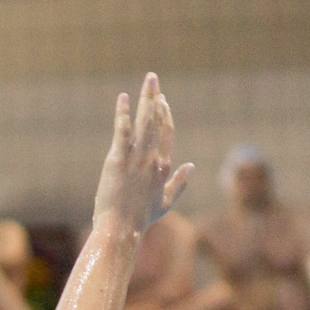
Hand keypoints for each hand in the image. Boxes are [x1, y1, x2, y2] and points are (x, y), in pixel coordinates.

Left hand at [92, 73, 193, 236]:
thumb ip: (179, 183)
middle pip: (156, 122)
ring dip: (146, 99)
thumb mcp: (165, 203)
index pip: (167, 134)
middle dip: (155, 98)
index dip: (165, 115)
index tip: (161, 101)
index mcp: (163, 167)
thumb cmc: (140, 220)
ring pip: (143, 122)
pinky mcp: (117, 160)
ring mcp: (136, 159)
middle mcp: (152, 159)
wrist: (121, 230)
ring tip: (147, 80)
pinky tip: (123, 98)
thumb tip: (192, 166)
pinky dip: (123, 114)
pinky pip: (122, 132)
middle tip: (152, 79)